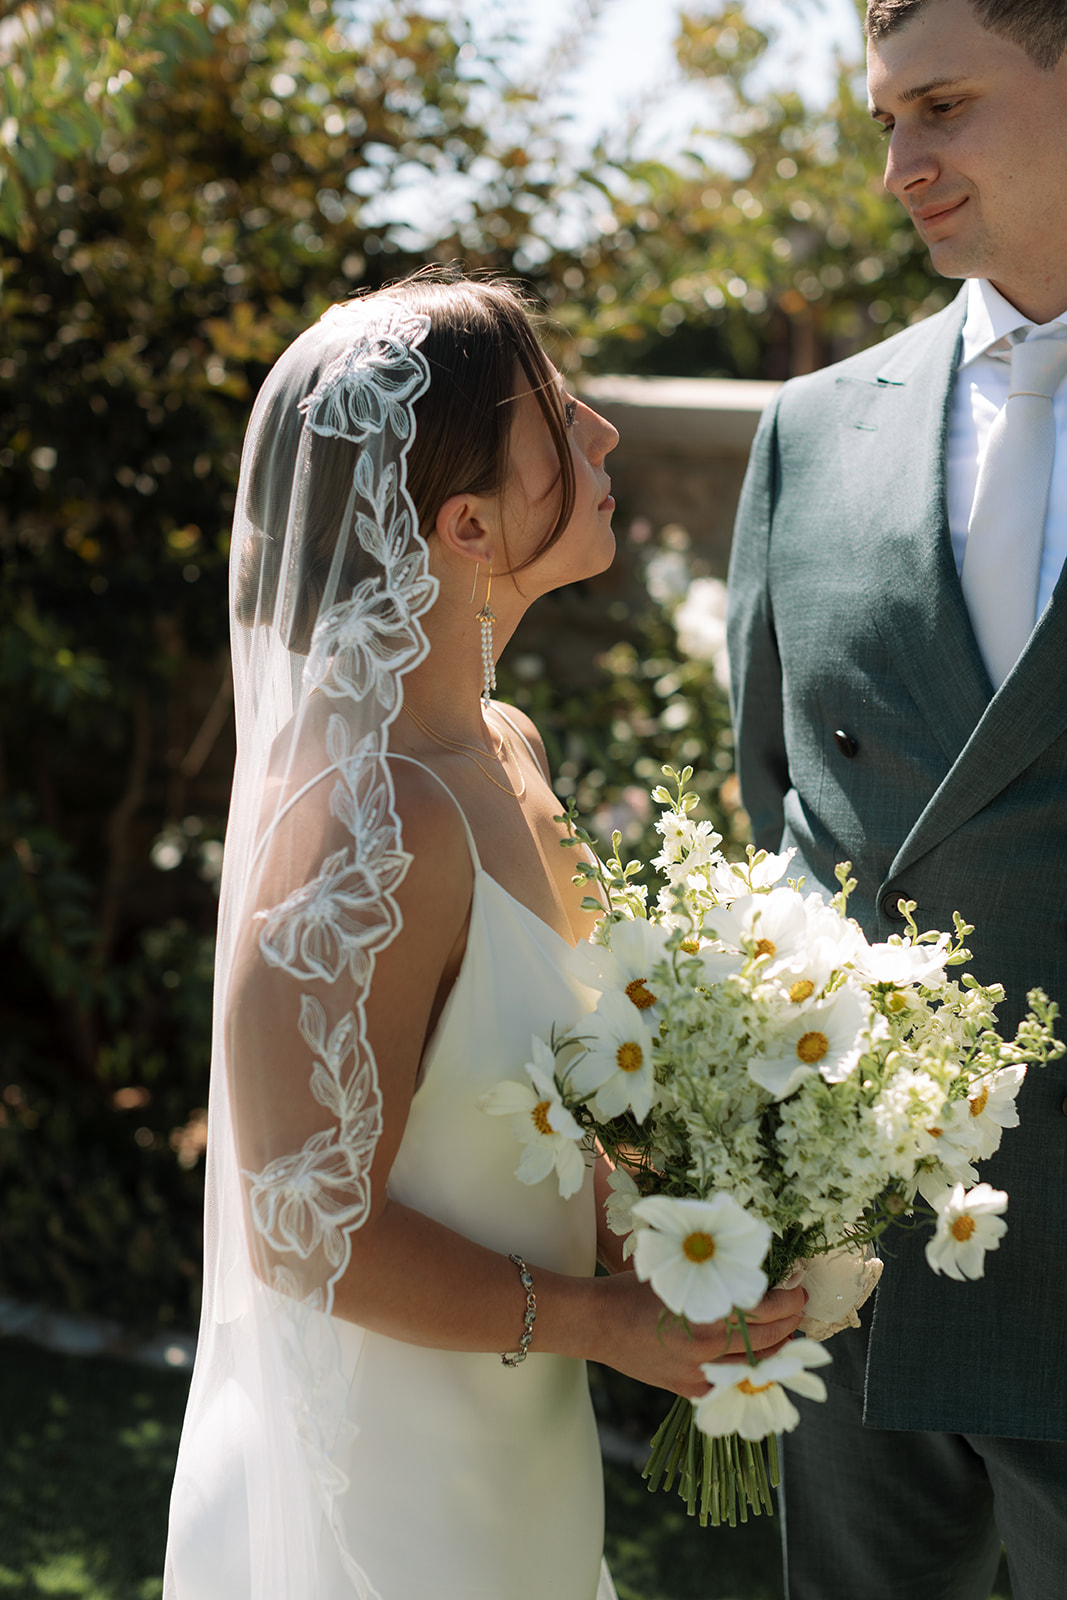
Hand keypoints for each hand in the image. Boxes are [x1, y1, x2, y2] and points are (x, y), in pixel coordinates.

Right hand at [591, 1273, 806, 1399]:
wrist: (595, 1323)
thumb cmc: (633, 1288)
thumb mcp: (677, 1272)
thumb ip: (713, 1277)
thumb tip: (750, 1269)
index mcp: (705, 1313)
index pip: (765, 1310)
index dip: (788, 1300)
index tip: (798, 1290)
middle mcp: (706, 1348)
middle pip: (766, 1341)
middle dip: (789, 1325)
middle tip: (799, 1311)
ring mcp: (697, 1374)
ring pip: (753, 1368)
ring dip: (776, 1352)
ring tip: (787, 1336)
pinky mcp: (686, 1389)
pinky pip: (728, 1385)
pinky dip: (747, 1372)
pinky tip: (756, 1360)